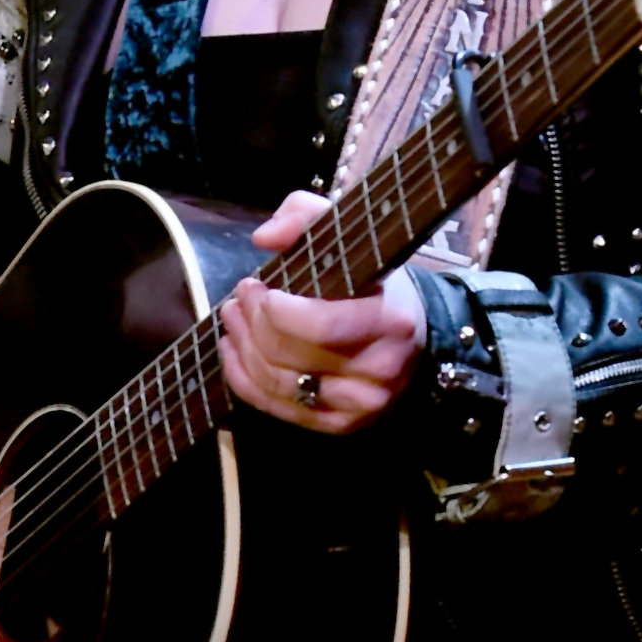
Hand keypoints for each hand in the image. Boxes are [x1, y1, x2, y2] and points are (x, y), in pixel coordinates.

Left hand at [219, 190, 426, 435]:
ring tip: (232, 320)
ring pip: (279, 384)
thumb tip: (264, 238)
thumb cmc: (370, 280)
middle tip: (238, 299)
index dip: (274, 310)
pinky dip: (244, 379)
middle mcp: (382, 369)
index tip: (255, 286)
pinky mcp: (343, 426)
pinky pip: (278, 409)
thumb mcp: (347, 235)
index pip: (321, 325)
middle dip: (251, 324)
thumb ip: (305, 216)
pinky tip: (233, 351)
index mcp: (391, 320)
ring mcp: (363, 404)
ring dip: (242, 349)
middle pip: (291, 356)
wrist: (409, 332)